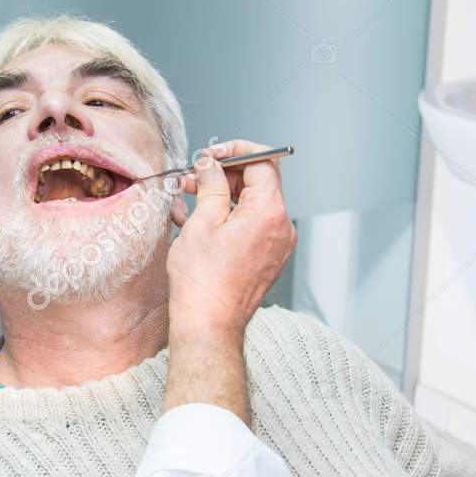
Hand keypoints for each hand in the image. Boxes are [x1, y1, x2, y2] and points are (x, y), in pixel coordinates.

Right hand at [166, 139, 295, 338]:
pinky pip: (255, 224)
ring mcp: (278, 244)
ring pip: (255, 203)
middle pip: (260, 182)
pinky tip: (205, 221)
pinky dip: (232, 216)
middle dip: (226, 175)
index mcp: (270, 213)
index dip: (236, 152)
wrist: (209, 324)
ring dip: (226, 196)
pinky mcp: (269, 257)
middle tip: (194, 178)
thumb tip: (211, 165)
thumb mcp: (202, 222)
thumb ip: (211, 185)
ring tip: (193, 200)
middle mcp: (282, 227)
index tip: (212, 155)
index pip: (263, 162)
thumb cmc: (203, 282)